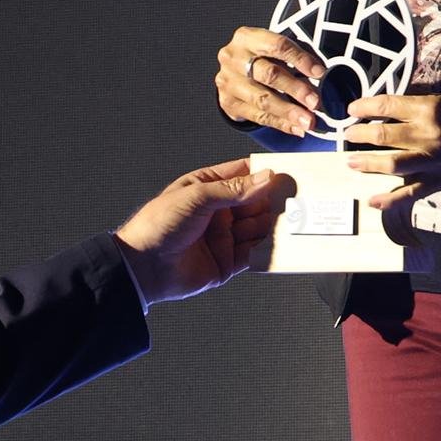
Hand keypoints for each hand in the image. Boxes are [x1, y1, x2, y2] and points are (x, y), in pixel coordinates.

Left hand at [115, 160, 287, 303]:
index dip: (264, 174)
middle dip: (273, 202)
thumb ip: (234, 190)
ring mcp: (223, 238)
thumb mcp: (197, 197)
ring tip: (293, 222)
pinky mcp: (226, 263)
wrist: (142, 267)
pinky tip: (278, 245)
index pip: (242, 176)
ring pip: (257, 229)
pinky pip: (253, 255)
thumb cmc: (159, 223)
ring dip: (273, 226)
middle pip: (255, 204)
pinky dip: (266, 250)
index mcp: (207, 189)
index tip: (287, 173)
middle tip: (297, 200)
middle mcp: (218, 212)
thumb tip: (265, 178)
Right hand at [212, 26, 323, 138]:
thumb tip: (321, 75)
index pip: (277, 46)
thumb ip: (296, 57)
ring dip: (289, 112)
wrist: (233, 74)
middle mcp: (233, 58)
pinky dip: (281, 124)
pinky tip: (296, 128)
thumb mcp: (274, 50)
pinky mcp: (228, 103)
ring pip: (263, 99)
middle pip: (269, 74)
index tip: (320, 73)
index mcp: (247, 37)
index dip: (300, 59)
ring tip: (309, 121)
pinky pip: (258, 117)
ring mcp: (228, 82)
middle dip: (296, 89)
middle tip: (316, 102)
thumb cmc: (260, 58)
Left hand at [343, 93, 440, 205]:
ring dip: (367, 163)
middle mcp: (428, 135)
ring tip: (351, 161)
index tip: (351, 109)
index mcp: (429, 109)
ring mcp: (432, 161)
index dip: (365, 106)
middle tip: (348, 135)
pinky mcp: (437, 182)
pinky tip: (372, 201)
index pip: (388, 105)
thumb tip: (380, 109)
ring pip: (391, 164)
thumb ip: (414, 105)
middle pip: (384, 135)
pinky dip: (390, 199)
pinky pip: (410, 193)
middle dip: (359, 134)